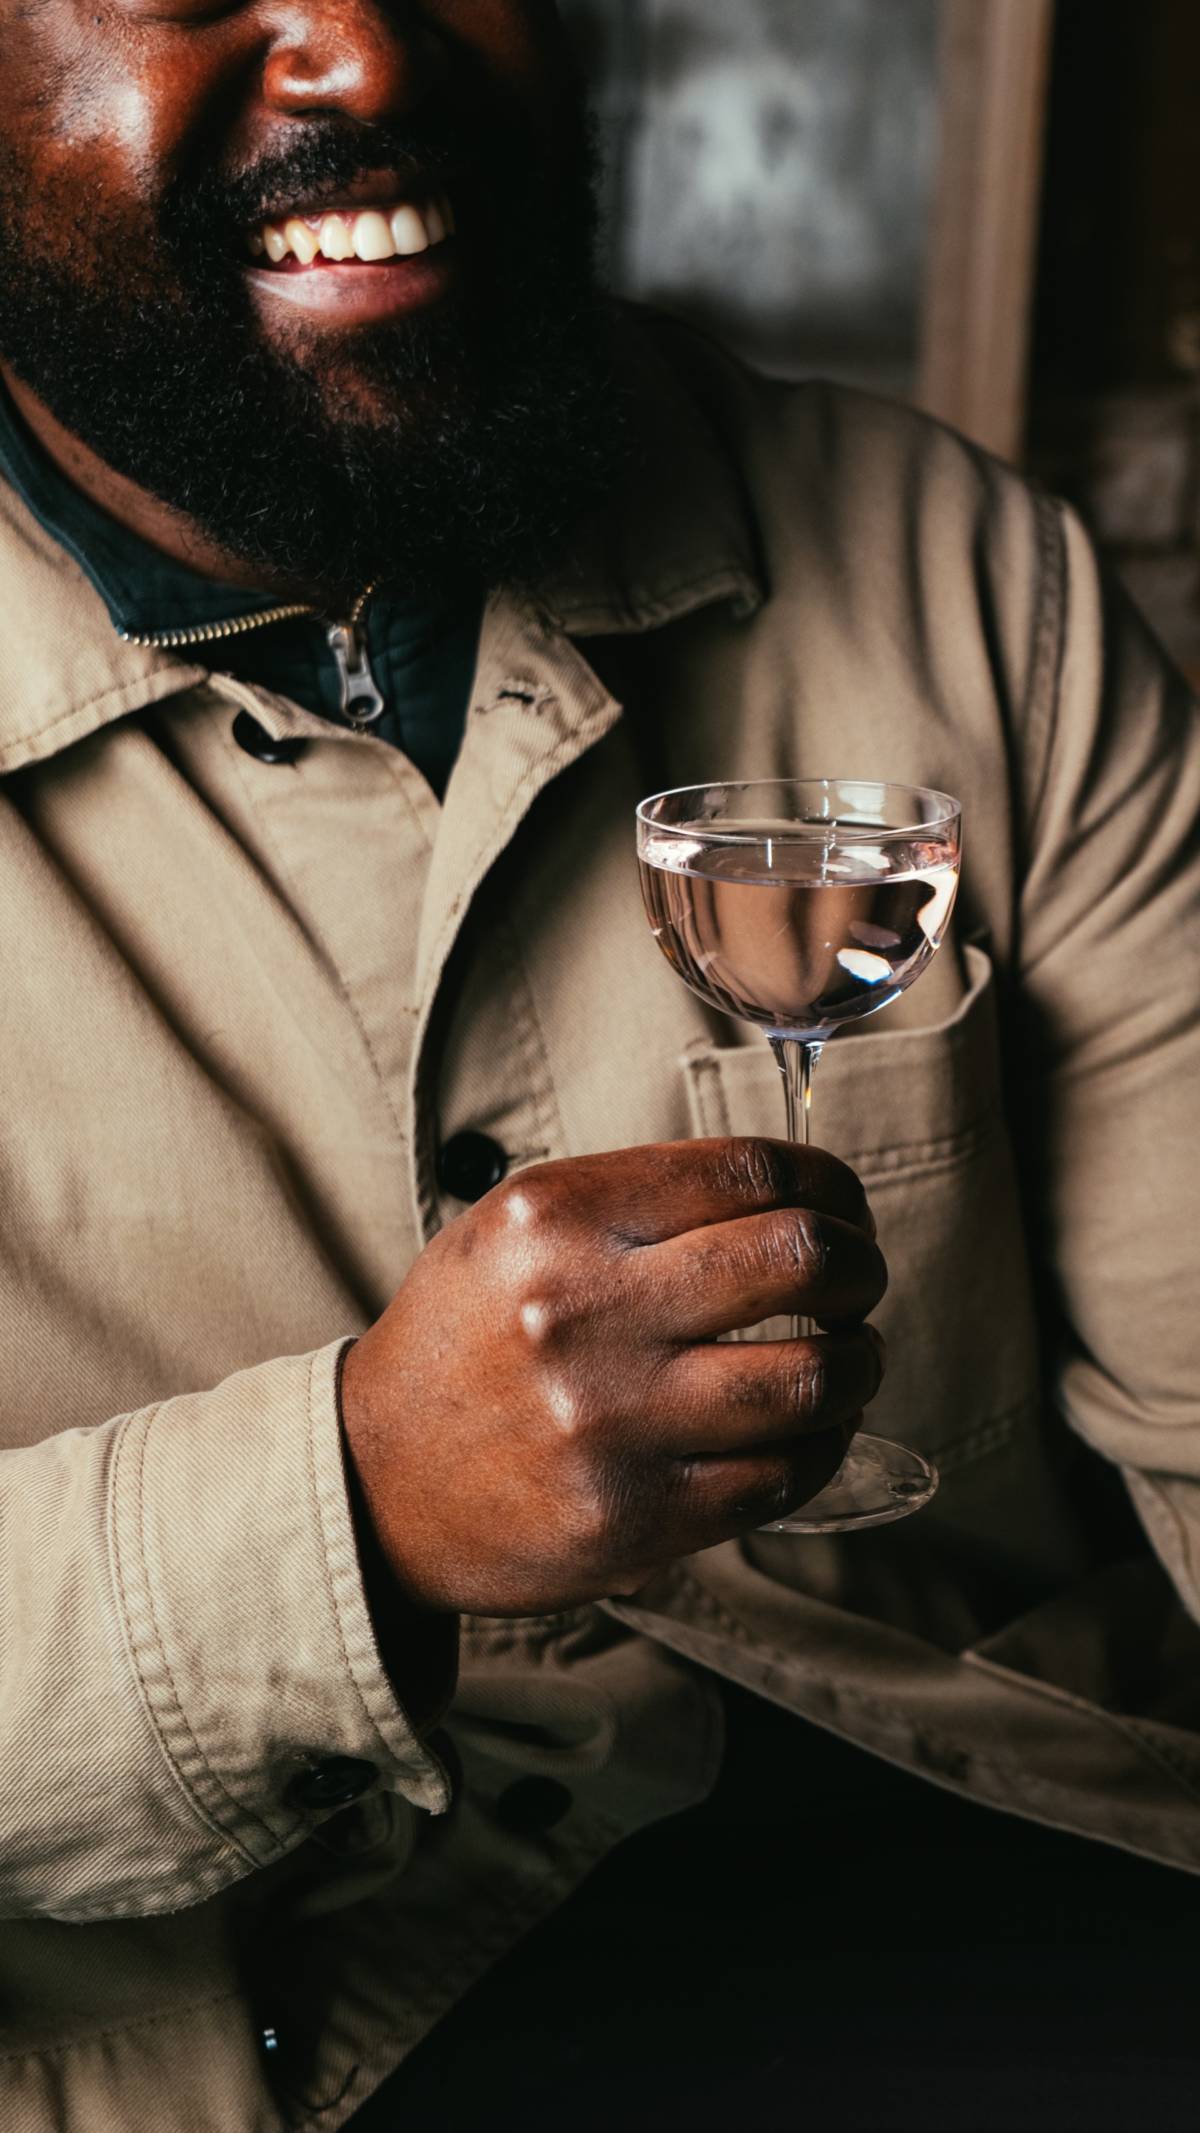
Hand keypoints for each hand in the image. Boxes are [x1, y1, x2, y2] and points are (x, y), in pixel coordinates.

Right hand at [340, 1138, 886, 1616]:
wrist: (375, 1479)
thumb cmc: (465, 1340)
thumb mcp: (517, 1230)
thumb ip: (642, 1200)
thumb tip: (796, 1196)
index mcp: (556, 1219)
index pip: (752, 1173)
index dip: (831, 1187)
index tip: (843, 1205)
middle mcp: (584, 1312)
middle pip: (803, 1259)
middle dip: (860, 1266)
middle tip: (858, 1279)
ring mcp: (613, 1423)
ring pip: (814, 1377)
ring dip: (859, 1362)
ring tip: (848, 1357)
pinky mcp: (638, 1518)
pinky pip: (785, 1474)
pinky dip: (822, 1444)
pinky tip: (808, 1428)